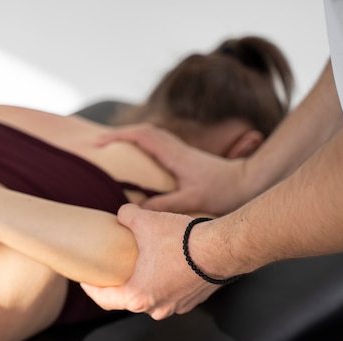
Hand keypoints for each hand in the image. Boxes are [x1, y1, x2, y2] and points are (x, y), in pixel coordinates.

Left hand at [81, 204, 217, 319]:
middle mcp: (156, 309)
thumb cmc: (182, 240)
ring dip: (142, 282)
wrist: (222, 249)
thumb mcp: (145, 221)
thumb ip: (126, 216)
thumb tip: (122, 214)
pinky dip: (163, 281)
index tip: (84, 280)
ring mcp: (176, 307)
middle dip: (118, 283)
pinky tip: (163, 264)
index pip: (103, 299)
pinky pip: (170, 292)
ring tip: (137, 265)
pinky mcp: (192, 301)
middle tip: (109, 270)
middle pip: (127, 298)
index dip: (90, 288)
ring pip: (150, 296)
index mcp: (137, 297)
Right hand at [99, 124, 247, 214]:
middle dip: (117, 134)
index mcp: (173, 153)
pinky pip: (154, 143)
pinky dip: (139, 144)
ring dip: (128, 137)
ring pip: (148, 135)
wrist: (247, 182)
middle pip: (142, 130)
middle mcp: (174, 147)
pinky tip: (132, 157)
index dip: (118, 136)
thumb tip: (138, 209)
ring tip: (108, 148)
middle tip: (96, 144)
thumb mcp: (192, 201)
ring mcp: (178, 149)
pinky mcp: (181, 155)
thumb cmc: (222, 191)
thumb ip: (165, 205)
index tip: (99, 143)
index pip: (142, 136)